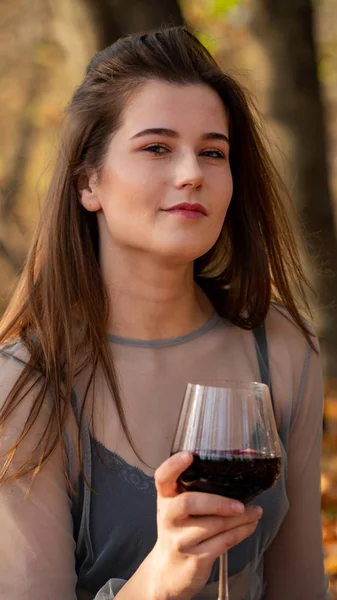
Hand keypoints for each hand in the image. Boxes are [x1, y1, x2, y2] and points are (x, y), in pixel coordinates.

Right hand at [147, 451, 262, 599]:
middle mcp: (168, 518)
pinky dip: (241, 532)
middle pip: (188, 502)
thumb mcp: (178, 509)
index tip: (189, 455)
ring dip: (240, 518)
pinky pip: (223, 542)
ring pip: (214, 525)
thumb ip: (194, 491)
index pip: (162, 478)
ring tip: (255, 512)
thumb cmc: (180, 530)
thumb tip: (233, 471)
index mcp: (165, 499)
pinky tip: (250, 525)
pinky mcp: (195, 559)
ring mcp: (180, 540)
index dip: (174, 465)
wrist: (168, 572)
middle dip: (218, 502)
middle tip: (240, 504)